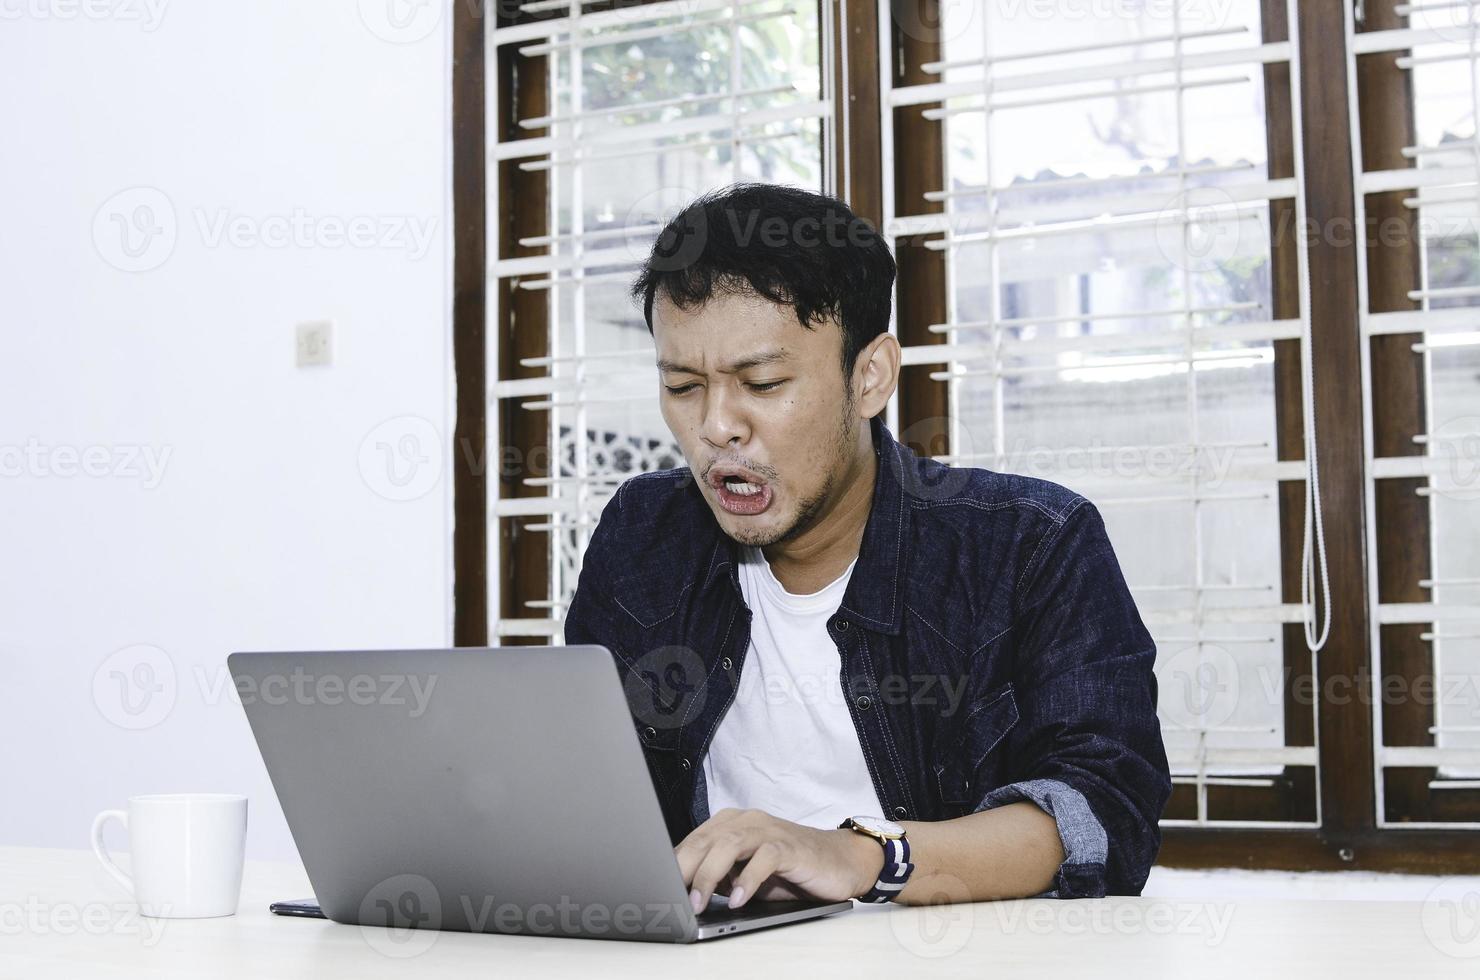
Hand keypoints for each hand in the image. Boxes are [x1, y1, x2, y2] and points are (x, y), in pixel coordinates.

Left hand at [674, 808, 883, 911]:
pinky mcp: (790, 845)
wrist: (838, 862)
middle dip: (684, 869)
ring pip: (730, 844)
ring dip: (710, 874)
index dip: (672, 865)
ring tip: (699, 902)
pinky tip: (739, 899)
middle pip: (706, 840)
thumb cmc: (788, 870)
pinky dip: (748, 879)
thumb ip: (718, 877)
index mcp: (730, 825)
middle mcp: (746, 821)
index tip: (656, 889)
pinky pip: (765, 858)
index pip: (693, 842)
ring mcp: (768, 830)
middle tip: (672, 897)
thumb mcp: (745, 875)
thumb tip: (684, 894)